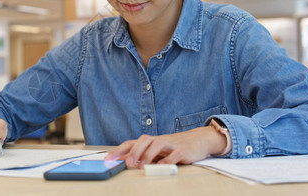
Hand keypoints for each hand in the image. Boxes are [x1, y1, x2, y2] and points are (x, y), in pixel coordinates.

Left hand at [105, 126, 226, 167]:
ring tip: (142, 166)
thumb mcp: (157, 150)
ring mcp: (171, 144)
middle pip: (144, 140)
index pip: (131, 142)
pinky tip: (161, 167)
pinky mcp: (183, 150)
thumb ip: (142, 154)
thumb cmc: (174, 146)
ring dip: (148, 155)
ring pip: (157, 145)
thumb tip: (123, 160)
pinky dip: (167, 161)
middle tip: (127, 163)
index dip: (119, 150)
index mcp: (151, 141)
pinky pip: (174, 155)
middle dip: (134, 151)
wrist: (199, 140)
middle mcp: (159, 140)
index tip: (108, 158)